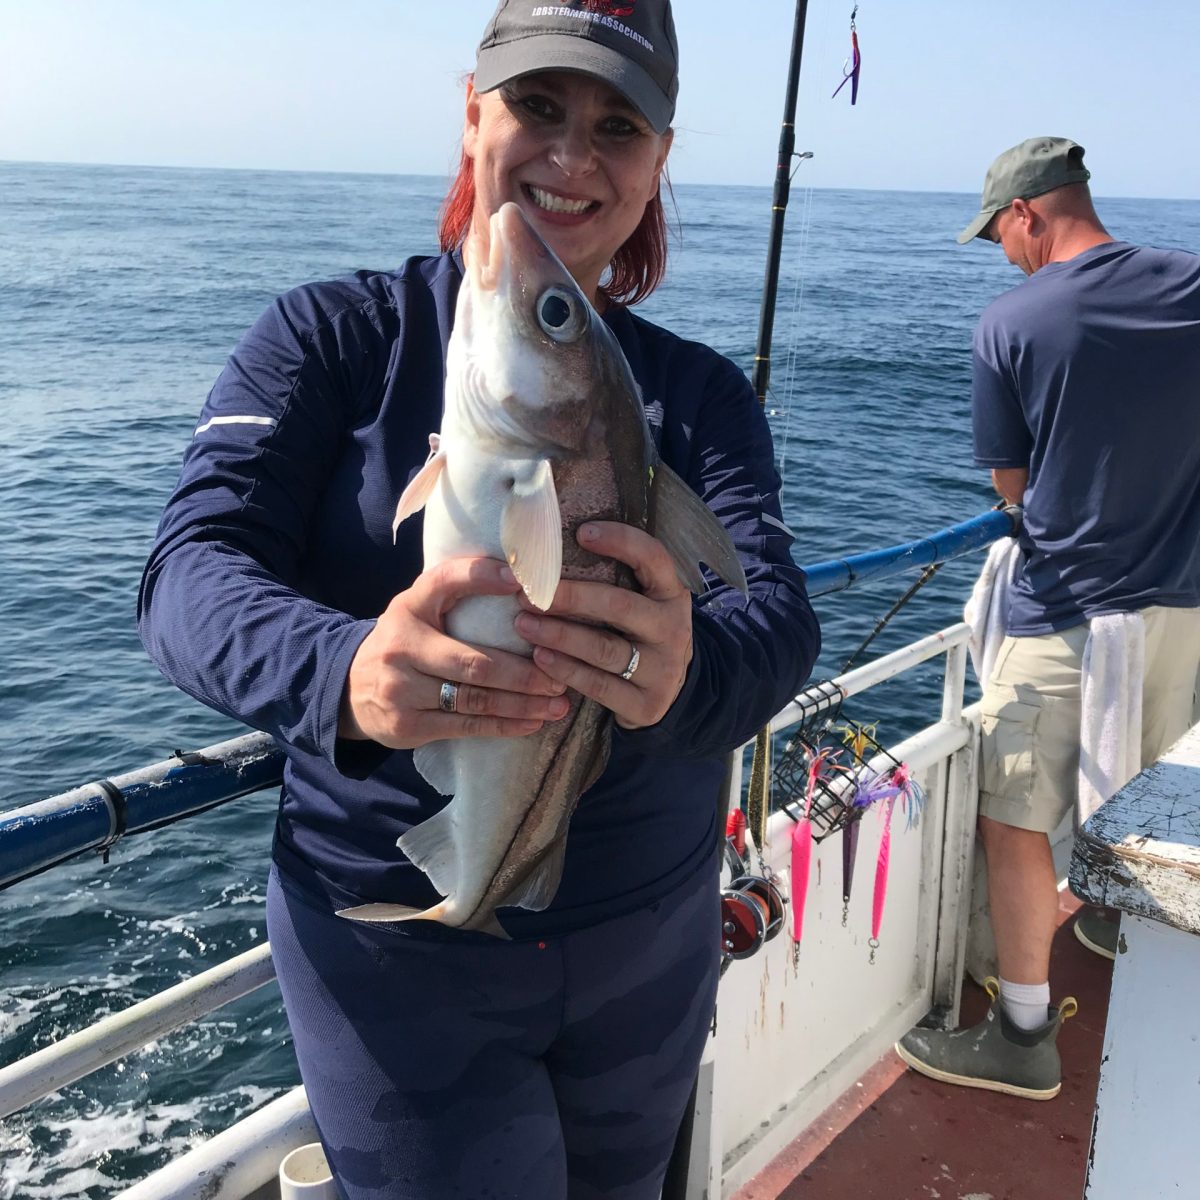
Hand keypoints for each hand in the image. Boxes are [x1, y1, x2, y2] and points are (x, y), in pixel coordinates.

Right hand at [339, 557, 569, 748]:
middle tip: (559, 676)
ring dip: (522, 704)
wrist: (348, 688)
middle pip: (473, 662)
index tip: (523, 583)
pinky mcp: (407, 725)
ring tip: (557, 704)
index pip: (445, 581)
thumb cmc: (405, 642)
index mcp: (409, 606)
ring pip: (474, 699)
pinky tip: (532, 723)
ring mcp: (401, 688)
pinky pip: (466, 726)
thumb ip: (456, 597)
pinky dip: (504, 726)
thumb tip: (524, 586)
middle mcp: (402, 645)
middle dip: (524, 672)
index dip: (483, 578)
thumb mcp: (418, 610)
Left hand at [513, 522, 693, 729]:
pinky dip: (566, 670)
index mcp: (671, 594)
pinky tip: (540, 658)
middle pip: (619, 606)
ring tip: (524, 624)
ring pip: (604, 649)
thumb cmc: (638, 635)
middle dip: (571, 597)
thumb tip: (554, 548)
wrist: (671, 695)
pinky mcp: (646, 704)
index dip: (621, 541)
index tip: (582, 533)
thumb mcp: (642, 604)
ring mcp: (663, 669)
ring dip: (559, 635)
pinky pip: (599, 685)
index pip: (653, 558)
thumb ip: (616, 579)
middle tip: (529, 593)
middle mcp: (673, 628)